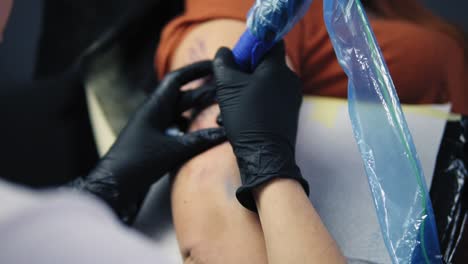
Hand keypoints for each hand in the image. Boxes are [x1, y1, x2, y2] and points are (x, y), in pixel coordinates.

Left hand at [72, 61, 225, 222]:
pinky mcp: (158, 142)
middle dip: (205, 92)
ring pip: (183, 114)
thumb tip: (226, 133)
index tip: (215, 64)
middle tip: (227, 90)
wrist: (114, 186)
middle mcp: (155, 114)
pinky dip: (194, 129)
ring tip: (223, 110)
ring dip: (200, 111)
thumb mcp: (172, 150)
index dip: (195, 70)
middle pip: (184, 96)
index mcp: (154, 107)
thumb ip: (199, 140)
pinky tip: (208, 134)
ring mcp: (156, 128)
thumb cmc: (137, 163)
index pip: (176, 79)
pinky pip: (180, 130)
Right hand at [213, 43, 308, 210]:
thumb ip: (224, 63)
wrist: (265, 157)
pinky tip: (237, 120)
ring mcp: (292, 98)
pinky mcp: (289, 114)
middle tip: (227, 88)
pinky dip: (253, 105)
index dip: (251, 46)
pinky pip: (269, 100)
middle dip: (243, 74)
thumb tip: (225, 52)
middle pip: (264, 66)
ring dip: (244, 92)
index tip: (236, 60)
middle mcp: (290, 79)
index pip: (270, 42)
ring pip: (264, 85)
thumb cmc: (247, 118)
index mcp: (278, 68)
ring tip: (228, 109)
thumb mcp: (227, 86)